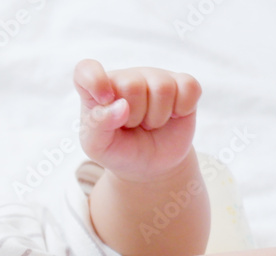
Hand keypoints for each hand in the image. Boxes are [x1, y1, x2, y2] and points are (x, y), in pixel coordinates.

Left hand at [75, 59, 201, 181]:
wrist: (149, 165)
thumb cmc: (118, 150)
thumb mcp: (98, 146)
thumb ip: (98, 125)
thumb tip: (121, 106)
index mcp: (95, 91)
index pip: (86, 69)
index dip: (95, 80)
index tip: (105, 100)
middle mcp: (125, 78)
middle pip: (133, 85)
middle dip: (135, 116)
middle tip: (133, 126)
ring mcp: (154, 78)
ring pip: (163, 87)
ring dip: (157, 117)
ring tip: (149, 123)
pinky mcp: (182, 84)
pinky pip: (189, 87)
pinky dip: (183, 109)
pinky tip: (173, 116)